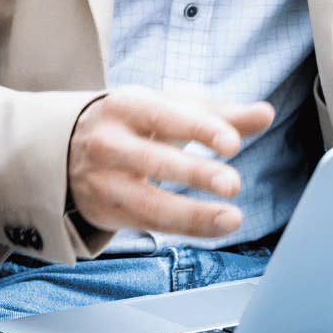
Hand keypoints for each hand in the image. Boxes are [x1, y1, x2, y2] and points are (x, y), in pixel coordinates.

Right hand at [67, 86, 275, 239]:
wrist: (65, 148)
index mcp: (126, 105)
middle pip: (153, 160)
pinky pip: (149, 223)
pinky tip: (217, 226)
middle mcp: (109, 142)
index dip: (199, 128)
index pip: (164, 116)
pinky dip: (186, 227)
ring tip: (232, 218)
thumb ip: (219, 114)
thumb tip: (266, 113)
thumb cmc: (135, 123)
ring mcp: (104, 180)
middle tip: (232, 183)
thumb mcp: (168, 109)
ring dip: (192, 213)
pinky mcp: (106, 211)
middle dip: (193, 172)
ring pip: (148, 202)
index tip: (232, 143)